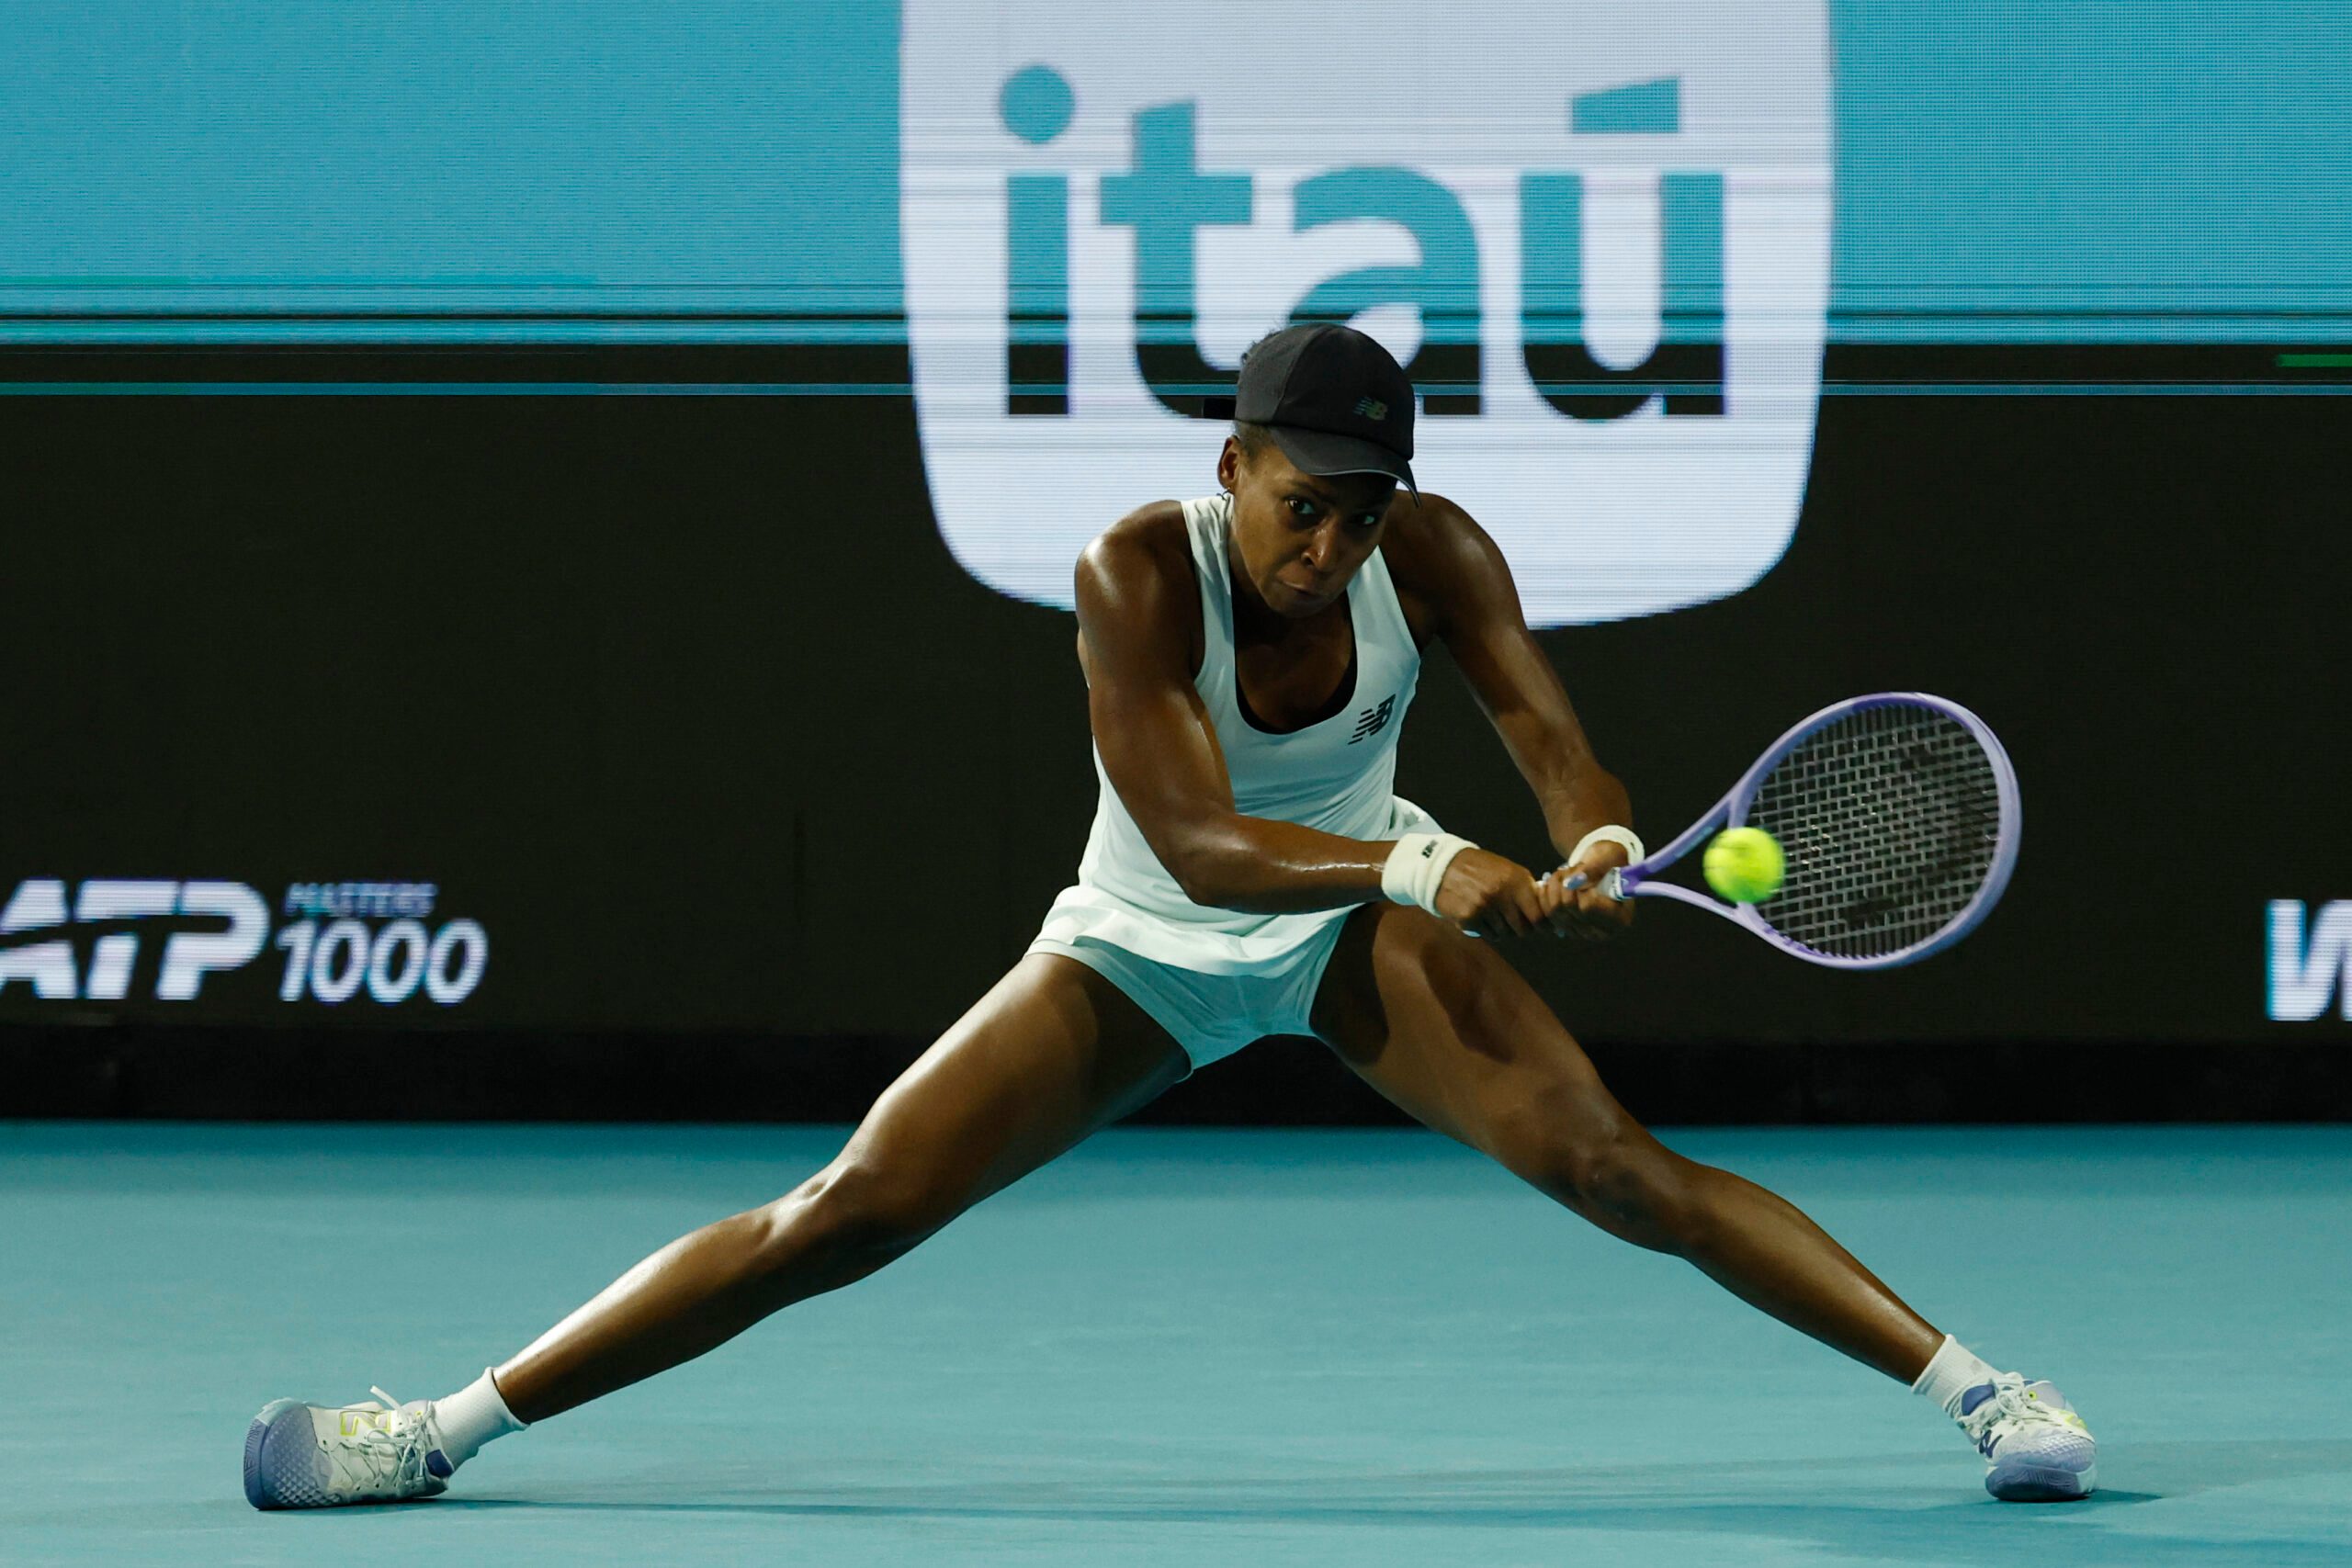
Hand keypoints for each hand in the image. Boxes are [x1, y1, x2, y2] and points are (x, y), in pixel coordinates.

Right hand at [1430, 847, 1551, 939]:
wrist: (1444, 867)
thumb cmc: (1482, 869)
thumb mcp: (1509, 871)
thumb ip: (1528, 890)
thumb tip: (1548, 914)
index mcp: (1517, 881)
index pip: (1539, 916)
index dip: (1541, 925)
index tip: (1540, 927)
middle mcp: (1502, 895)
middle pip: (1523, 929)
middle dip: (1521, 928)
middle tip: (1514, 922)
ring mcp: (1484, 908)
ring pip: (1505, 934)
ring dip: (1503, 929)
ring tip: (1494, 915)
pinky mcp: (1468, 918)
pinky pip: (1489, 935)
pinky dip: (1488, 930)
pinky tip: (1481, 917)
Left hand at [1537, 842, 1635, 940]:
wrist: (1599, 866)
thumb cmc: (1610, 860)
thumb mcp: (1608, 856)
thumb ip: (1594, 868)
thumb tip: (1574, 881)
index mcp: (1620, 917)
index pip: (1587, 907)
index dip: (1579, 887)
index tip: (1583, 872)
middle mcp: (1603, 932)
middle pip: (1568, 909)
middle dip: (1566, 883)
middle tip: (1574, 869)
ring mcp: (1583, 933)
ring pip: (1554, 911)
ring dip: (1555, 886)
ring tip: (1566, 873)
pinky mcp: (1567, 929)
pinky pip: (1546, 912)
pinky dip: (1547, 893)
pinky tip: (1556, 883)